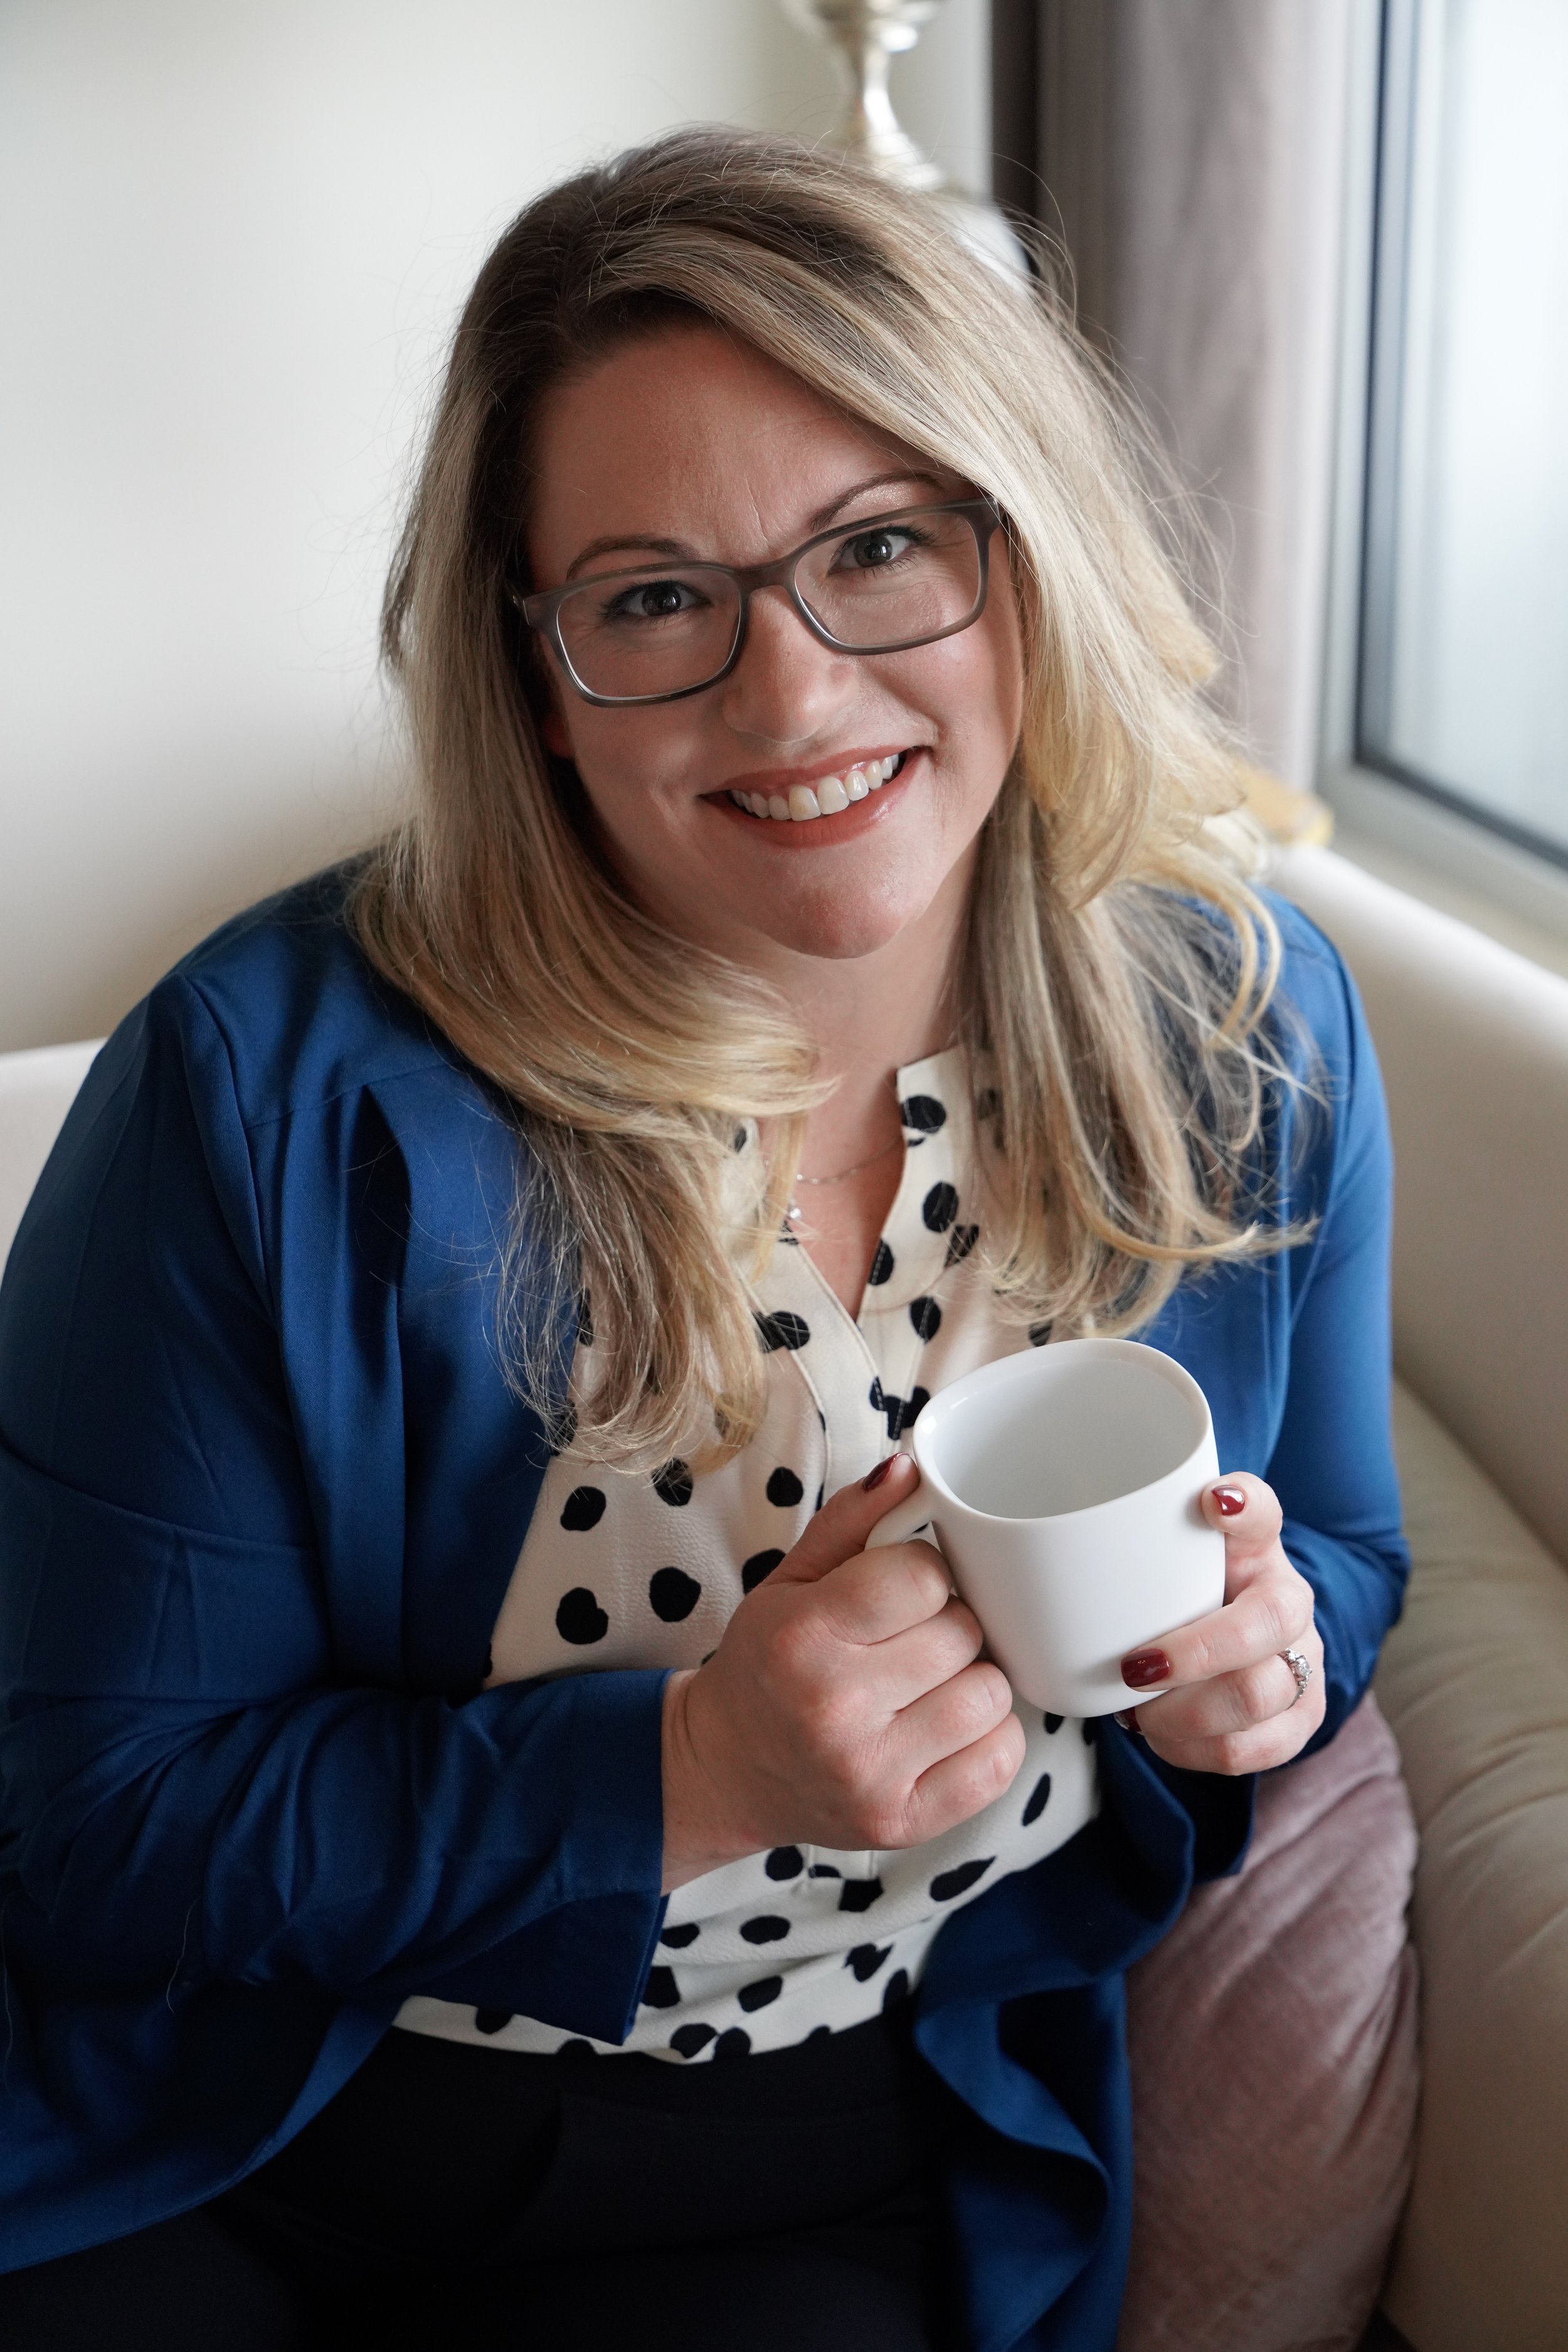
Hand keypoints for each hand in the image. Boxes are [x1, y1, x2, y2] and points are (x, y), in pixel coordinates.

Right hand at [659, 1455, 1024, 1890]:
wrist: (725, 1769)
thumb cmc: (765, 1664)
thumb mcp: (790, 1581)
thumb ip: (852, 1522)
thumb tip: (912, 1470)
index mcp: (804, 1637)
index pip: (922, 1576)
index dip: (924, 1573)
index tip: (903, 1588)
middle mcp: (836, 1710)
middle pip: (962, 1633)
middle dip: (947, 1625)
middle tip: (911, 1640)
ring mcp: (872, 1775)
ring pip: (991, 1695)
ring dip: (971, 1681)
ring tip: (927, 1685)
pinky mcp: (902, 1823)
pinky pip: (999, 1762)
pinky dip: (988, 1738)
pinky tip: (944, 1728)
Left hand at [1115, 1474, 1324, 1772]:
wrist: (1231, 1644)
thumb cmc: (1176, 1596)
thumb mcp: (1157, 1561)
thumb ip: (1122, 1544)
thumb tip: (1033, 1553)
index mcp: (1254, 1546)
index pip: (1262, 1510)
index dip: (1245, 1505)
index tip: (1211, 1501)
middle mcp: (1289, 1598)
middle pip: (1265, 1623)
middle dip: (1193, 1654)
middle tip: (1132, 1669)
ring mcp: (1304, 1660)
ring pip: (1257, 1695)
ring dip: (1185, 1713)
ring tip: (1139, 1713)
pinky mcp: (1301, 1718)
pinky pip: (1252, 1748)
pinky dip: (1195, 1750)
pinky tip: (1162, 1735)